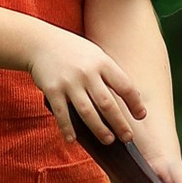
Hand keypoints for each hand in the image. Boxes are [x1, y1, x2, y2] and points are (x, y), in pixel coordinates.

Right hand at [18, 21, 150, 149]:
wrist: (41, 42)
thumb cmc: (74, 52)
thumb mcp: (96, 55)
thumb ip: (109, 75)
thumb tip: (130, 100)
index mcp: (102, 63)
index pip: (124, 85)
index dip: (135, 103)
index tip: (141, 116)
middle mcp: (87, 72)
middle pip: (107, 103)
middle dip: (119, 123)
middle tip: (128, 138)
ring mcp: (69, 82)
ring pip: (87, 112)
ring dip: (99, 129)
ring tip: (108, 140)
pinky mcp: (52, 90)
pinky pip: (62, 114)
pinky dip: (67, 128)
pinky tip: (73, 139)